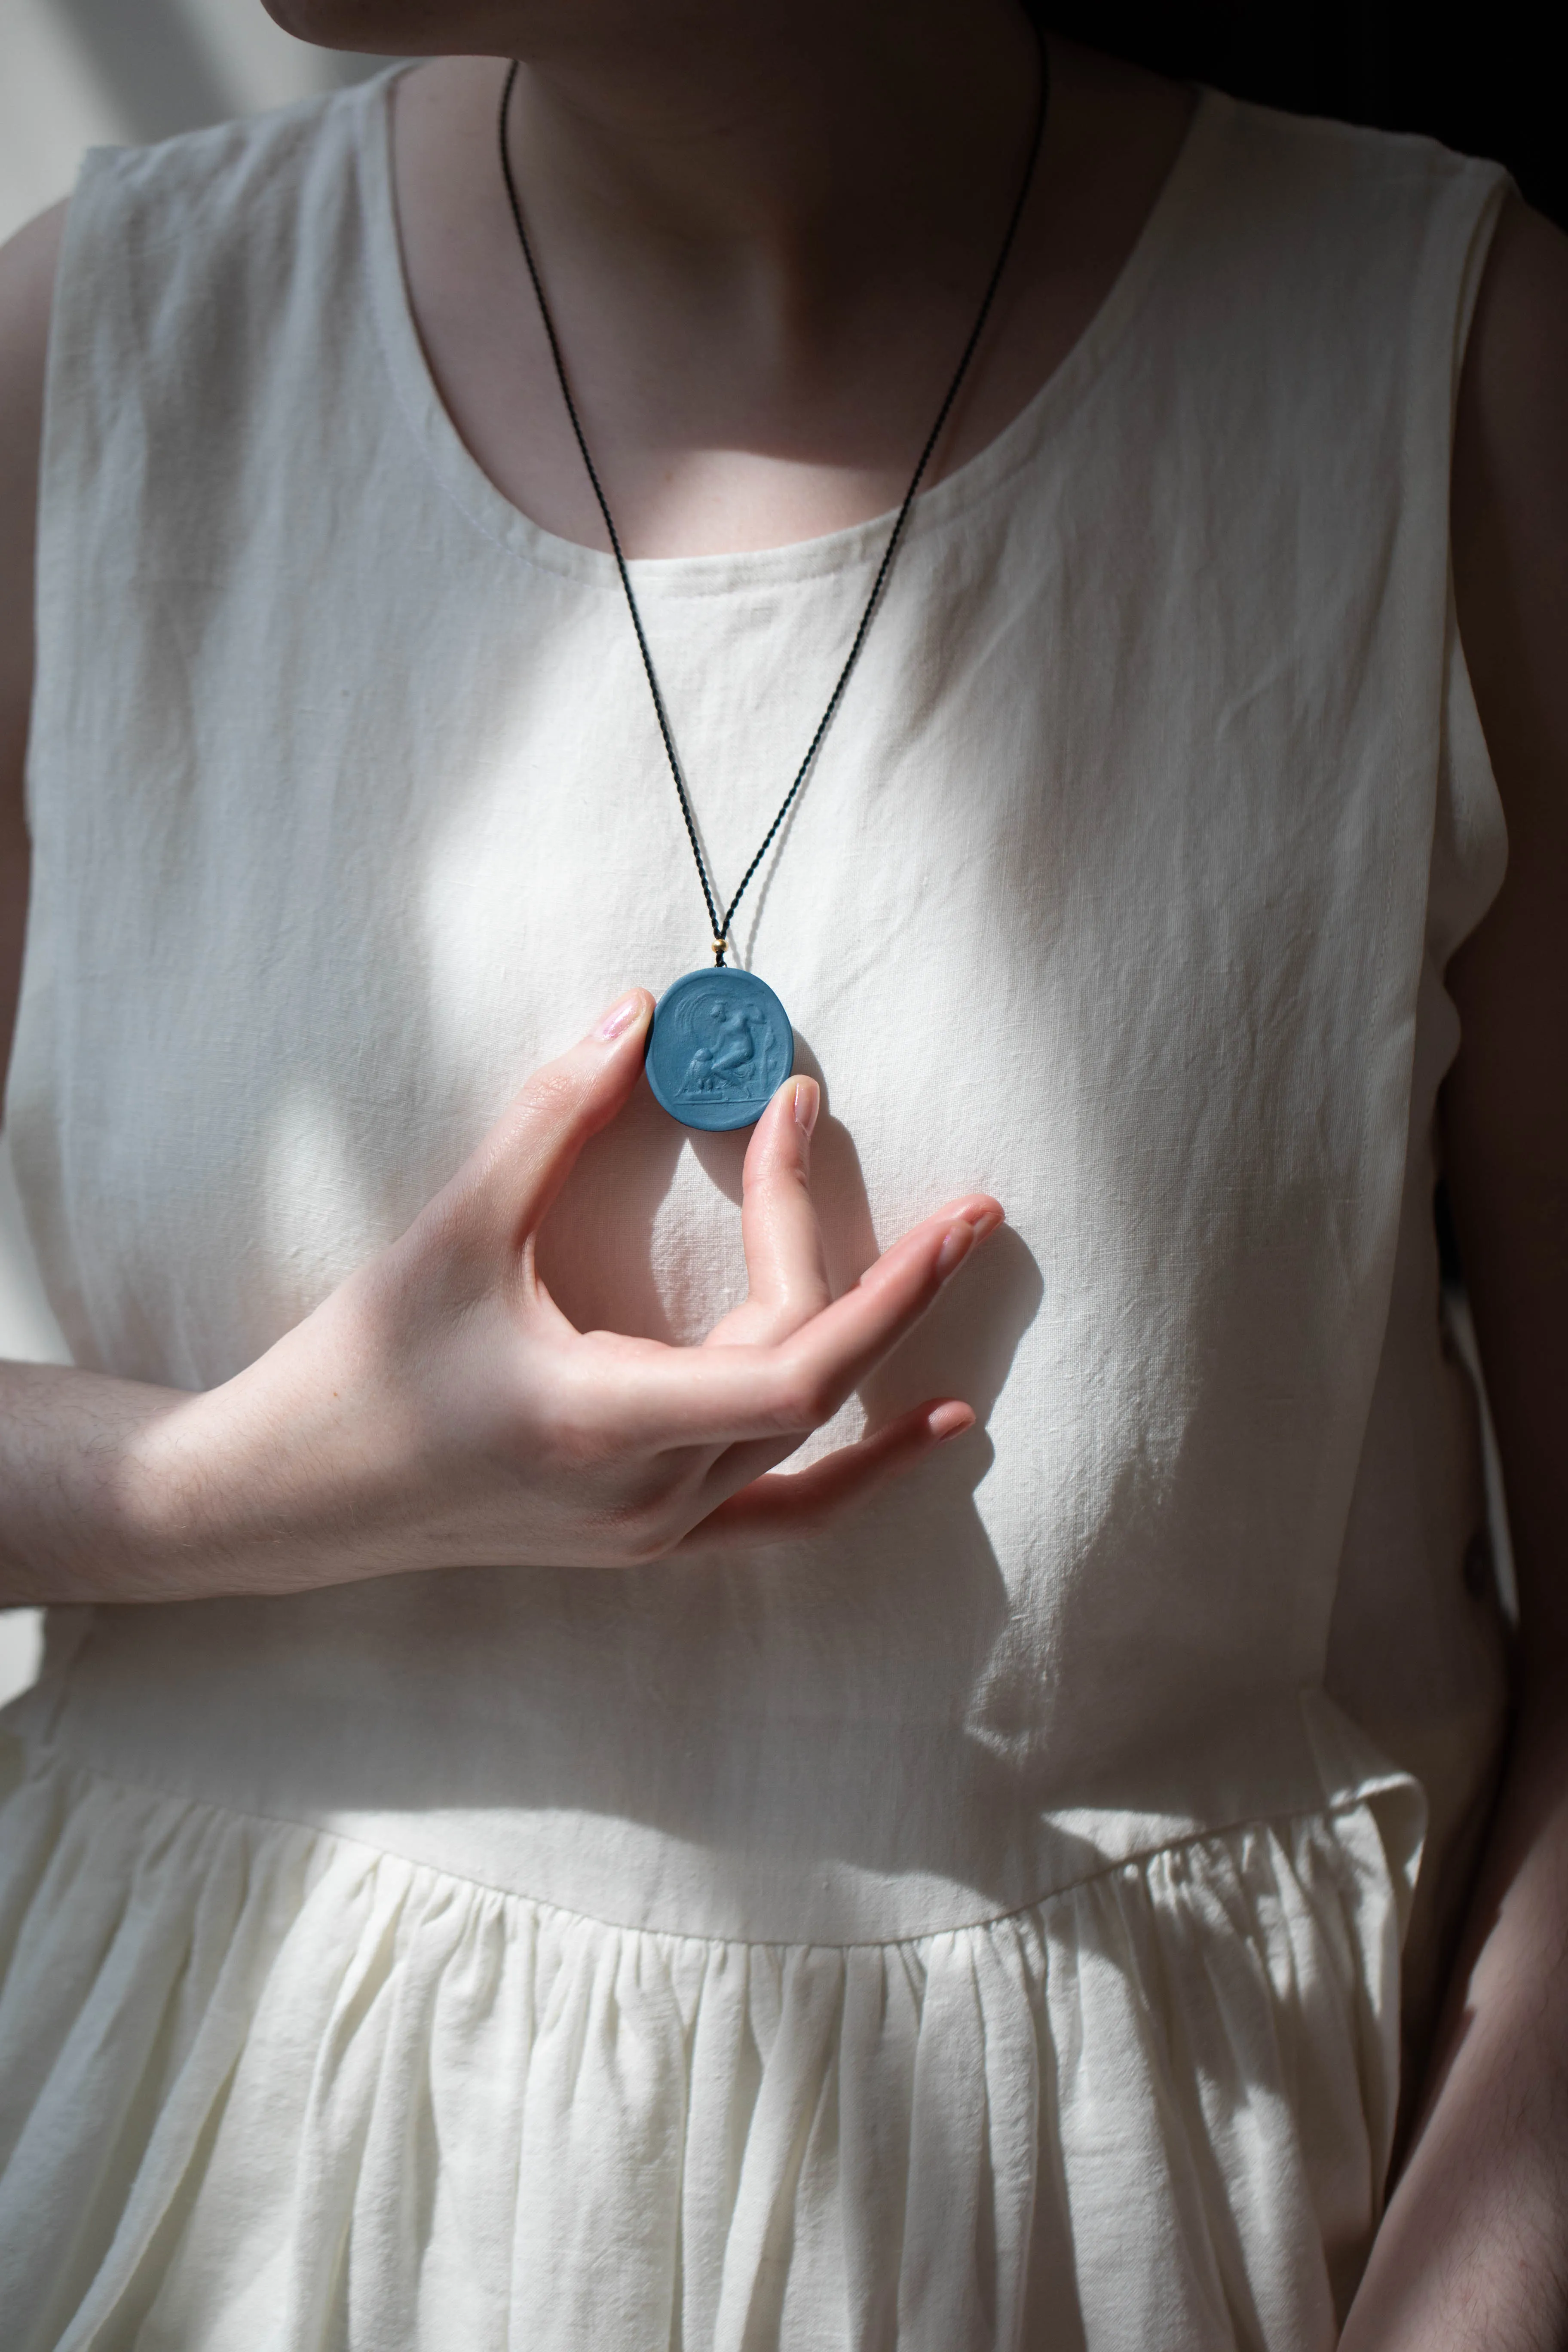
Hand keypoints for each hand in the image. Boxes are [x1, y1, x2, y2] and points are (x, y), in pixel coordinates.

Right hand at [153, 988, 1001, 1592]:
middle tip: (828, 1127)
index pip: (796, 1363)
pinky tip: (941, 1424)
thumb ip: (552, 1119)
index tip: (854, 1151)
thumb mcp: (454, 1234)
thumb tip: (637, 1015)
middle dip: (849, 1252)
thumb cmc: (359, 1369)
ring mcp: (654, 1529)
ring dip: (872, 1334)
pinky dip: (866, 1469)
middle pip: (801, 1372)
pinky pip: (787, 1509)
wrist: (289, 1494)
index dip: (865, 1273)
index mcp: (607, 1425)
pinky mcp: (646, 1533)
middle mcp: (650, 1496)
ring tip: (947, 1248)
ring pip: (805, 1434)